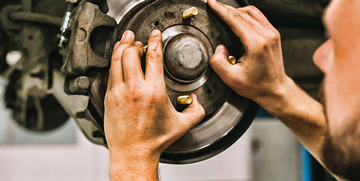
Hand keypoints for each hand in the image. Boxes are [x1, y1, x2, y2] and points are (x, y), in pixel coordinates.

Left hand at [104, 30, 204, 179]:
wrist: (133, 152)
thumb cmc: (155, 140)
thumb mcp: (183, 125)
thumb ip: (196, 110)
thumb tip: (196, 100)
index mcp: (154, 91)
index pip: (153, 56)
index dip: (154, 40)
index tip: (155, 34)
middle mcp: (135, 89)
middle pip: (130, 53)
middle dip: (135, 42)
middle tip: (139, 40)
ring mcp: (119, 92)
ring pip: (116, 59)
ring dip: (122, 46)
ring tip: (127, 40)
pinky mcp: (109, 97)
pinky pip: (110, 72)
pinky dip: (114, 61)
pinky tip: (118, 58)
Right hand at [207, 0, 291, 103]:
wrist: (275, 90)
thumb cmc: (256, 86)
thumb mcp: (231, 79)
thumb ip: (218, 62)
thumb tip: (218, 49)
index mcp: (256, 44)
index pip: (236, 20)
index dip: (221, 10)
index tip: (211, 3)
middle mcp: (267, 35)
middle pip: (243, 13)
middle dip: (226, 8)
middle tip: (213, 5)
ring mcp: (272, 33)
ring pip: (251, 12)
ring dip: (236, 10)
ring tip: (223, 12)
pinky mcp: (273, 34)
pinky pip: (258, 17)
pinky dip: (245, 14)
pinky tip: (237, 17)